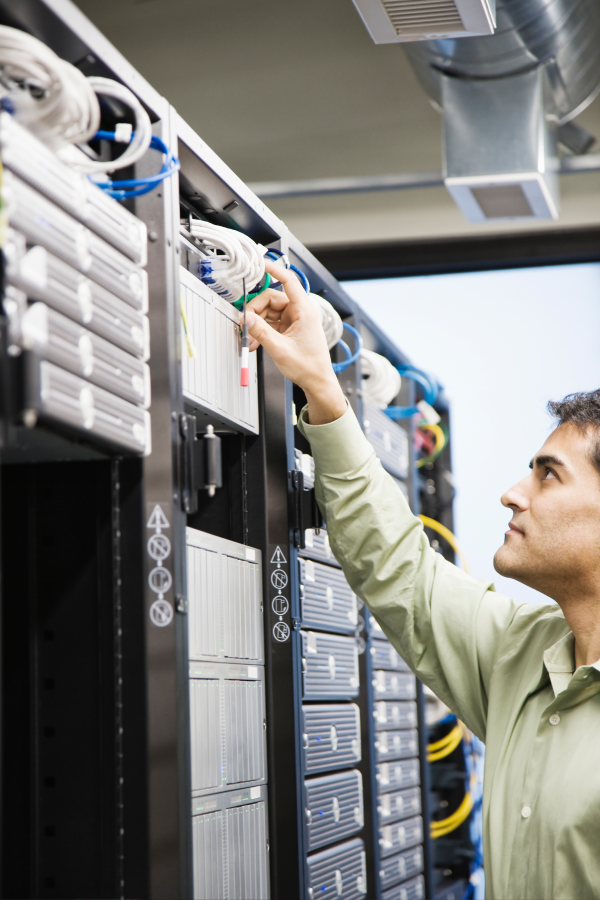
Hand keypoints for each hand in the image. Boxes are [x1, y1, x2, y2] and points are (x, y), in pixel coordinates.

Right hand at [240, 259, 346, 423]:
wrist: (317, 381)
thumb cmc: (308, 366)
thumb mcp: (280, 349)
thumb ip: (261, 332)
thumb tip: (246, 318)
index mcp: (304, 311)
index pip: (288, 281)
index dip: (273, 270)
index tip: (260, 264)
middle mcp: (300, 311)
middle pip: (271, 299)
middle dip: (256, 311)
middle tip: (246, 325)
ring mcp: (294, 319)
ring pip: (268, 311)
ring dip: (257, 324)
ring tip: (251, 340)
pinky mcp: (290, 327)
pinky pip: (271, 322)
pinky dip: (262, 330)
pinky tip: (256, 343)